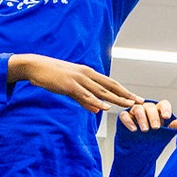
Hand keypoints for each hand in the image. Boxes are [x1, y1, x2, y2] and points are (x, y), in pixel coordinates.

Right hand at [8, 54, 138, 112]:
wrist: (35, 66)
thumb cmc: (52, 76)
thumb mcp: (71, 89)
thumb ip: (84, 100)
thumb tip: (96, 110)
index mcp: (88, 74)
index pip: (110, 83)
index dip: (124, 91)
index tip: (135, 98)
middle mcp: (87, 75)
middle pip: (111, 86)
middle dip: (126, 95)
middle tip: (140, 102)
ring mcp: (79, 80)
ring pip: (101, 91)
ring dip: (116, 99)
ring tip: (129, 105)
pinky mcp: (69, 85)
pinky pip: (85, 95)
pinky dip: (96, 101)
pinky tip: (105, 107)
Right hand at [117, 99, 176, 135]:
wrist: (139, 149)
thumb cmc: (152, 138)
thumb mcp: (164, 133)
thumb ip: (173, 127)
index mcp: (158, 111)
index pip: (163, 104)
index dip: (165, 109)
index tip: (167, 117)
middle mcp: (146, 109)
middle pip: (150, 106)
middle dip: (153, 117)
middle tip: (156, 128)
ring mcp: (134, 113)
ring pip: (137, 109)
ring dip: (142, 119)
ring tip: (145, 130)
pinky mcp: (124, 118)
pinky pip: (124, 116)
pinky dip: (129, 122)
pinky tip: (133, 130)